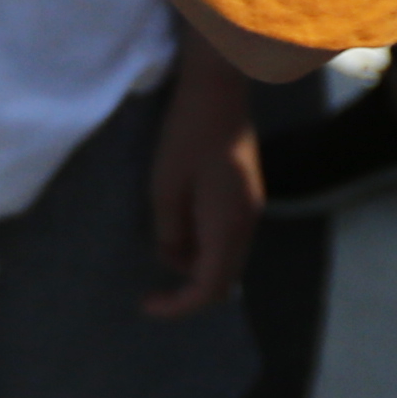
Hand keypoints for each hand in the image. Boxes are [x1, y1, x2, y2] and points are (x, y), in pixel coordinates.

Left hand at [144, 44, 261, 317]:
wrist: (219, 90)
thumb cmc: (187, 136)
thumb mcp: (165, 188)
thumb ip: (169, 232)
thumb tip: (172, 258)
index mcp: (227, 226)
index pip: (208, 288)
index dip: (177, 306)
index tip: (146, 304)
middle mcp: (247, 223)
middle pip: (224, 279)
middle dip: (188, 292)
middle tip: (152, 290)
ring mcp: (250, 207)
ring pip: (227, 259)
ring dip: (197, 268)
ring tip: (161, 254)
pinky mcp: (246, 193)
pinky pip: (228, 237)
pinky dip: (204, 248)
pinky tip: (179, 232)